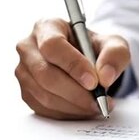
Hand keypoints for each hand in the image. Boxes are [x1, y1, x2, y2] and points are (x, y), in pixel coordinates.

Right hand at [15, 18, 129, 119]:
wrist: (84, 61)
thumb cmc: (94, 48)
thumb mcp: (113, 44)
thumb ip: (114, 54)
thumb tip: (105, 76)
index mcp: (47, 26)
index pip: (52, 45)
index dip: (72, 65)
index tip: (94, 82)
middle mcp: (28, 47)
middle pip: (45, 74)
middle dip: (75, 92)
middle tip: (99, 101)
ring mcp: (24, 71)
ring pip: (44, 95)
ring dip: (74, 106)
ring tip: (96, 105)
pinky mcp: (26, 92)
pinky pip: (44, 108)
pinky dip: (67, 113)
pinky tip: (83, 109)